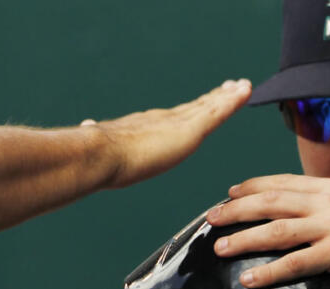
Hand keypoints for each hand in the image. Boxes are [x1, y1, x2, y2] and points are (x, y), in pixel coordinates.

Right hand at [93, 79, 251, 188]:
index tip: (202, 103)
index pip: (175, 117)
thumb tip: (85, 125)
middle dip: (213, 98)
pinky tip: (245, 92)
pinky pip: (218, 112)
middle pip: (195, 107)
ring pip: (210, 106)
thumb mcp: (103, 149)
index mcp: (146, 127)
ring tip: (243, 87)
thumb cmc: (99, 160)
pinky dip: (233, 101)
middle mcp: (163, 120)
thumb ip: (100, 139)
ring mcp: (177, 123)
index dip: (191, 109)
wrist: (101, 155)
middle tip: (231, 88)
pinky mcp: (190, 130)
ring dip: (228, 96)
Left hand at [207, 174, 329, 288]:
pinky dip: (270, 271)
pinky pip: (297, 263)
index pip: (285, 182)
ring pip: (278, 230)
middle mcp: (329, 203)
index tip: (231, 192)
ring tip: (220, 248)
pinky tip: (251, 278)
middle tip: (210, 218)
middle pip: (272, 202)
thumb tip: (312, 208)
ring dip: (245, 238)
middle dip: (237, 209)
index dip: (254, 186)